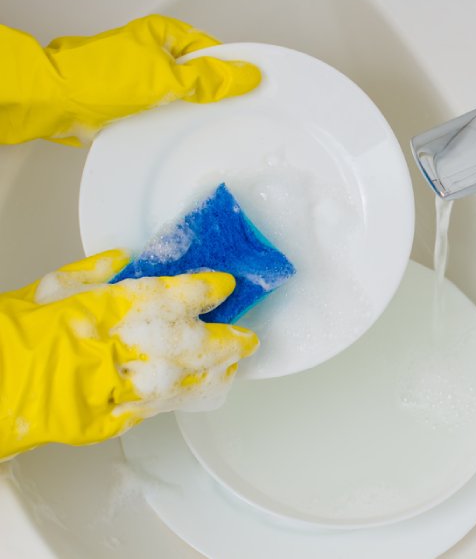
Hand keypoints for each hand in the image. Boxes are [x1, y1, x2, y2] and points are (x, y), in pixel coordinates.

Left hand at [0, 15, 260, 144]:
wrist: (59, 103)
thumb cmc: (98, 78)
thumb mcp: (166, 77)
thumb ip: (210, 79)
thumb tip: (246, 76)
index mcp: (165, 34)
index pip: (213, 52)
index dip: (232, 71)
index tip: (251, 90)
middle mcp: (156, 54)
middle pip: (201, 76)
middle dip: (214, 95)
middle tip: (231, 112)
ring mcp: (146, 80)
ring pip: (185, 97)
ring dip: (193, 112)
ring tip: (205, 125)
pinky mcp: (137, 104)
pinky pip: (168, 112)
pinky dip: (176, 123)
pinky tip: (182, 133)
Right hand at [0, 250, 258, 459]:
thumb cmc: (4, 336)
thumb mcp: (42, 292)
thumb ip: (88, 274)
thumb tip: (122, 258)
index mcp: (95, 311)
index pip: (164, 296)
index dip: (201, 291)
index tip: (224, 286)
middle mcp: (108, 349)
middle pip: (182, 344)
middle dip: (221, 341)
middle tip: (247, 337)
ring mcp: (105, 390)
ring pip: (173, 381)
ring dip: (207, 374)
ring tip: (232, 366)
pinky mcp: (97, 422)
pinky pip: (147, 411)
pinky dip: (175, 400)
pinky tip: (195, 391)